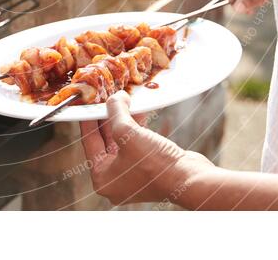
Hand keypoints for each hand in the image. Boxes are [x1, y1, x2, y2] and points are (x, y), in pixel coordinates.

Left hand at [79, 91, 213, 205]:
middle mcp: (115, 179)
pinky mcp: (148, 169)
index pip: (89, 141)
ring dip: (124, 121)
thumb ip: (116, 112)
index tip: (87, 103)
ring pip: (122, 141)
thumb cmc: (155, 164)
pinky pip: (136, 144)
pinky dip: (136, 128)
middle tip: (106, 98)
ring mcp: (132, 175)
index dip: (88, 119)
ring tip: (123, 100)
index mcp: (102, 178)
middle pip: (105, 141)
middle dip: (108, 118)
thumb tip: (114, 98)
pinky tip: (139, 111)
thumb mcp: (128, 133)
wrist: (190, 179)